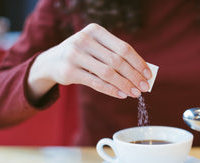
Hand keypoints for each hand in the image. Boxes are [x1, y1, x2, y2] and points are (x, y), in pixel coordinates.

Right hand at [28, 23, 151, 100]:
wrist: (52, 61)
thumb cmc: (83, 54)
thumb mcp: (96, 48)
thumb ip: (115, 55)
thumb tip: (140, 73)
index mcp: (96, 31)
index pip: (124, 48)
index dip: (138, 62)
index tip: (148, 75)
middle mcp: (84, 40)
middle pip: (117, 61)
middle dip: (134, 76)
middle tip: (144, 88)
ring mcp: (75, 55)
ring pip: (108, 73)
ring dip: (125, 85)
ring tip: (135, 93)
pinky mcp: (69, 71)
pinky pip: (96, 83)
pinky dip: (111, 90)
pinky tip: (122, 95)